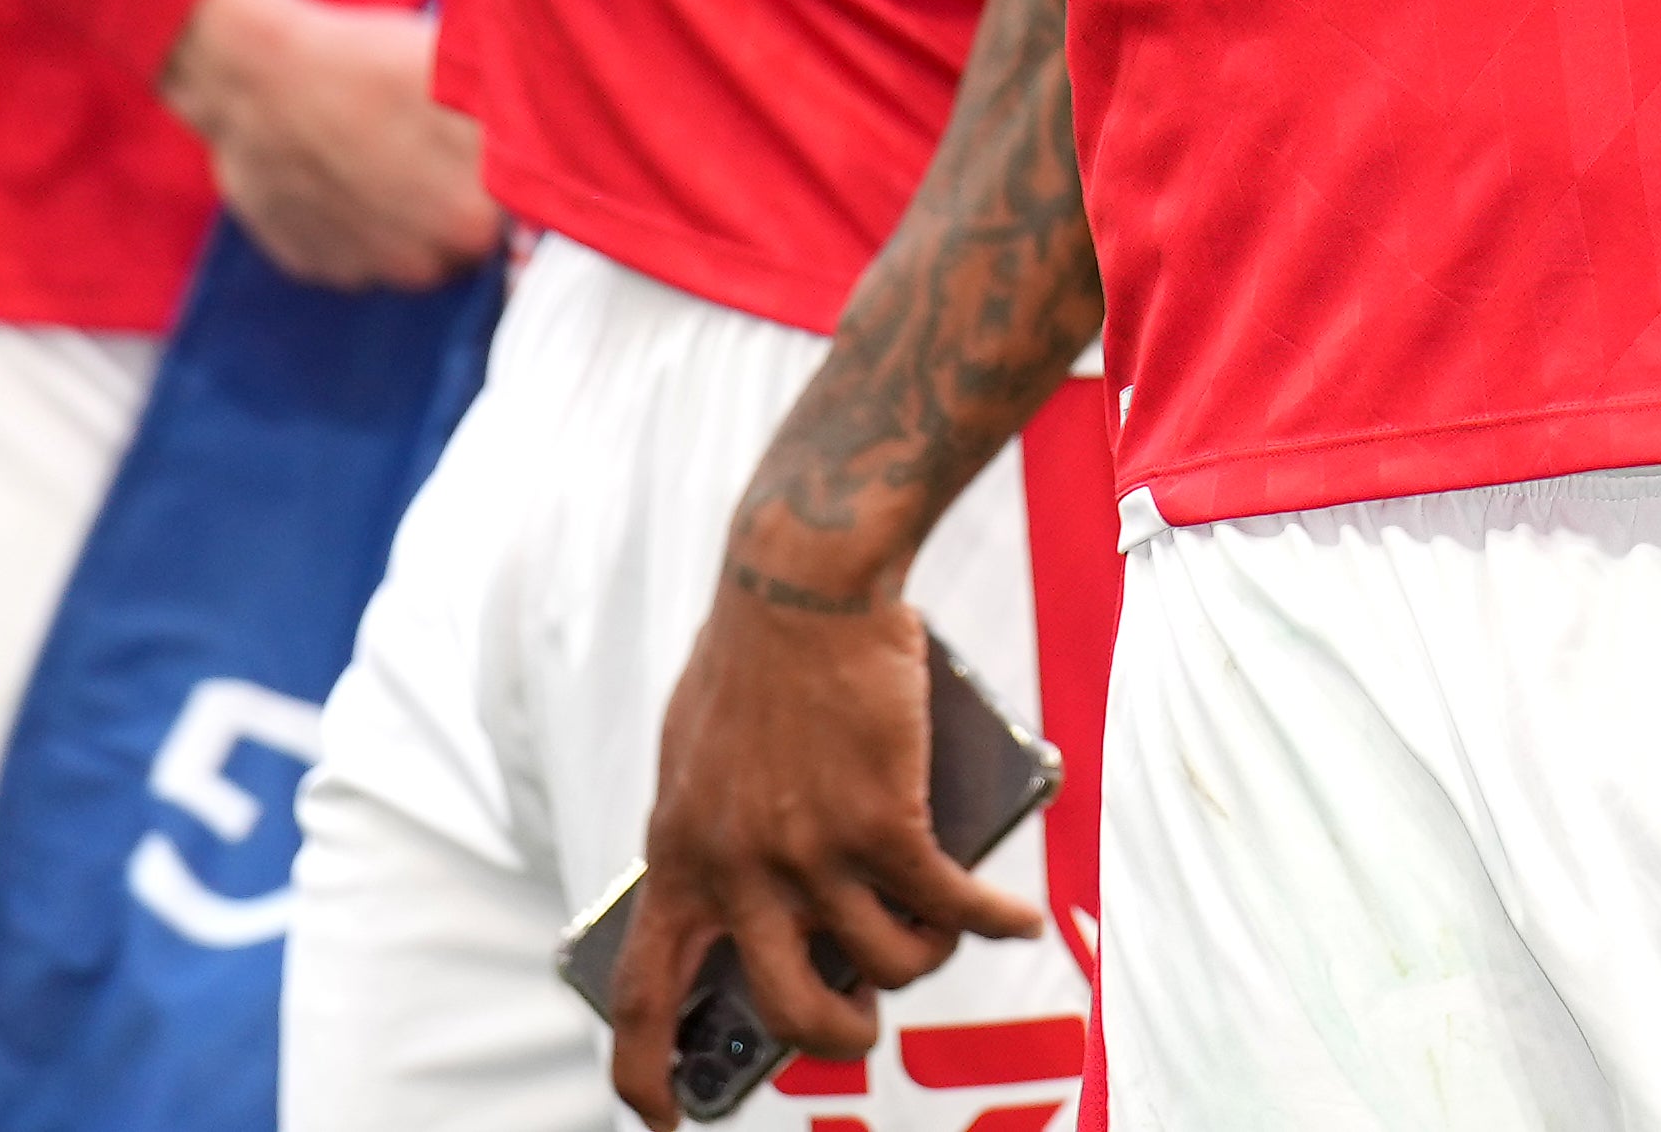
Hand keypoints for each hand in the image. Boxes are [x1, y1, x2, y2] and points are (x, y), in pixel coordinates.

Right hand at [155, 0, 495, 288]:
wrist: (252, 75)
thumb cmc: (360, 59)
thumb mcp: (457, 68)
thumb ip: (513, 113)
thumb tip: (558, 129)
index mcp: (474, 214)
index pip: (524, 221)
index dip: (514, 183)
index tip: (494, 151)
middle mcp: (424, 260)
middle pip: (468, 240)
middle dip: (461, 198)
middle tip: (433, 143)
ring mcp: (364, 269)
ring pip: (412, 251)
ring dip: (409, 216)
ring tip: (383, 153)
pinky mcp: (314, 266)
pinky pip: (356, 252)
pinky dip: (356, 222)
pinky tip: (342, 170)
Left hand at [608, 556, 1036, 1122]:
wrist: (800, 582)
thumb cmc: (750, 658)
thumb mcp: (694, 761)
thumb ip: (713, 838)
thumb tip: (750, 902)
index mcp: (679, 856)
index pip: (643, 993)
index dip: (649, 1072)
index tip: (664, 1120)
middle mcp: (739, 870)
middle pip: (787, 1010)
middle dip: (837, 1035)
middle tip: (861, 1021)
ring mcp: (811, 852)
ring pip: (885, 964)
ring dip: (922, 963)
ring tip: (940, 933)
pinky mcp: (883, 822)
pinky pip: (948, 907)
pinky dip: (992, 922)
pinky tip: (1016, 919)